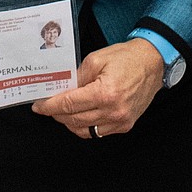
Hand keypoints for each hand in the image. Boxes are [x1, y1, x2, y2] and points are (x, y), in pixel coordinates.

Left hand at [31, 38, 163, 137]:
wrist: (152, 63)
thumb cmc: (126, 58)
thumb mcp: (95, 60)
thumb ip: (76, 77)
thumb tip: (60, 89)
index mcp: (105, 94)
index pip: (69, 104)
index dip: (50, 106)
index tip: (39, 106)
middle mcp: (114, 111)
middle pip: (74, 119)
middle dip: (56, 114)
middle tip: (46, 107)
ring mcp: (121, 121)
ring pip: (85, 130)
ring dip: (69, 122)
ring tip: (60, 111)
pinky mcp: (125, 125)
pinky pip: (98, 133)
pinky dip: (85, 127)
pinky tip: (78, 116)